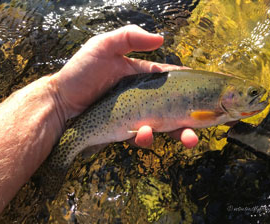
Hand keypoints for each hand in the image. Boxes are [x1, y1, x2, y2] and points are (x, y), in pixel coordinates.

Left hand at [51, 25, 197, 147]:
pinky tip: (142, 132)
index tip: (207, 92)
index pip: (172, 80)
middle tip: (204, 125)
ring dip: (180, 133)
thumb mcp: (102, 47)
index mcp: (143, 77)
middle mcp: (144, 97)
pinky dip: (146, 137)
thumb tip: (162, 39)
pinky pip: (143, 137)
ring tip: (188, 139)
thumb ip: (129, 38)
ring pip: (166, 127)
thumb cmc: (80, 73)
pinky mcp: (128, 132)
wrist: (61, 104)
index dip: (190, 86)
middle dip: (193, 117)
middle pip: (176, 107)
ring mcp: (137, 116)